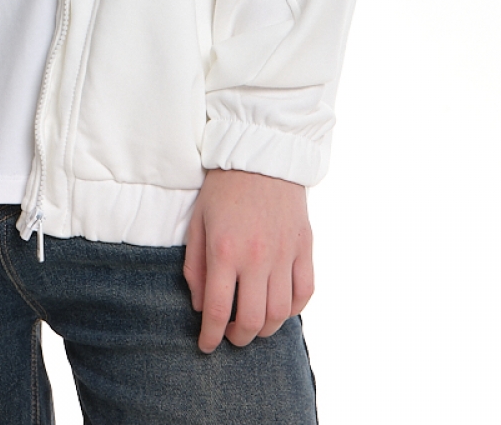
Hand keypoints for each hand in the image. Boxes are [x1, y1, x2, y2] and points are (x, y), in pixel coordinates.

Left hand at [182, 168, 312, 352]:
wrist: (260, 154)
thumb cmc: (223, 188)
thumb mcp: (197, 223)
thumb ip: (196, 268)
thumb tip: (201, 306)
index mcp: (224, 250)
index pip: (219, 310)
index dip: (211, 336)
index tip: (206, 346)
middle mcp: (256, 257)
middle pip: (253, 320)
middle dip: (238, 338)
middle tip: (231, 336)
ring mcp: (284, 253)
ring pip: (281, 314)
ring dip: (266, 329)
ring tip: (254, 325)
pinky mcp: (304, 247)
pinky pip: (304, 292)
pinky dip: (293, 309)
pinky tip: (279, 306)